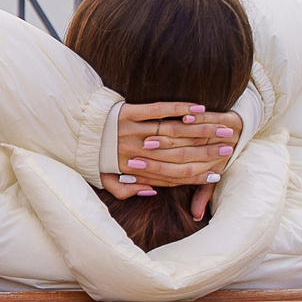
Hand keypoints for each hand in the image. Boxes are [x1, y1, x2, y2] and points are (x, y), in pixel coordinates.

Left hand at [100, 102, 239, 199]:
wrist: (72, 130)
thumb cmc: (92, 157)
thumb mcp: (103, 180)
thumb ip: (125, 191)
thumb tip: (152, 192)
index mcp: (131, 169)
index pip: (172, 175)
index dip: (196, 174)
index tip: (217, 171)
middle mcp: (134, 150)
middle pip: (179, 153)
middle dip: (207, 151)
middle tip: (229, 148)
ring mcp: (131, 130)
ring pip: (173, 131)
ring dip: (201, 130)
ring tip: (222, 130)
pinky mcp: (129, 111)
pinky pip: (160, 109)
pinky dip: (180, 108)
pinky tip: (199, 109)